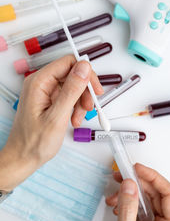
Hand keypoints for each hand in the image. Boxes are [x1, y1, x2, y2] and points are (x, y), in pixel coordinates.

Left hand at [0, 56, 102, 190]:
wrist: (24, 157)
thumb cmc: (33, 143)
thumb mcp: (56, 117)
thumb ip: (71, 91)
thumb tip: (83, 68)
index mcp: (39, 82)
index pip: (68, 63)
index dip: (86, 74)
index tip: (95, 89)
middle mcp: (41, 84)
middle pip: (73, 75)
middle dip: (84, 91)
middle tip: (90, 107)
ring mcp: (46, 92)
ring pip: (73, 86)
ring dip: (81, 102)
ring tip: (78, 119)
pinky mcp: (50, 100)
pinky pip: (69, 97)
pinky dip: (76, 107)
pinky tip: (74, 120)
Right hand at [105, 164, 169, 220]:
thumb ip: (127, 212)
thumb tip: (130, 186)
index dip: (155, 178)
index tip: (139, 169)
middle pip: (158, 194)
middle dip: (138, 184)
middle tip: (123, 176)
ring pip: (148, 198)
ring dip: (130, 193)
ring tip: (115, 195)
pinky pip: (141, 205)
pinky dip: (128, 201)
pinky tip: (117, 205)